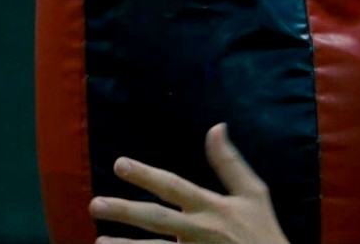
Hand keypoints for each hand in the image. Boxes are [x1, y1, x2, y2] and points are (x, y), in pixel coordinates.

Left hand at [88, 123, 288, 243]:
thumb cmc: (263, 230)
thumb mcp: (254, 193)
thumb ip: (230, 163)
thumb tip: (216, 127)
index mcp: (213, 208)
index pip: (174, 187)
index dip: (146, 175)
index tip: (119, 164)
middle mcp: (201, 231)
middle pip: (157, 219)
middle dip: (125, 211)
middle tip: (96, 205)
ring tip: (99, 241)